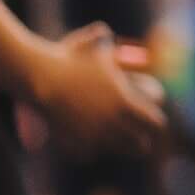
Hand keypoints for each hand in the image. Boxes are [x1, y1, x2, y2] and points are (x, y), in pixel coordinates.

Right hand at [42, 24, 165, 157]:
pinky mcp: (74, 143)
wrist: (38, 74)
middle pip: (139, 144)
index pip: (154, 122)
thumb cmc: (69, 55)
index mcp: (125, 102)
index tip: (154, 122)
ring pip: (116, 152)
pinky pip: (90, 153)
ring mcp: (93, 135)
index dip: (155, 123)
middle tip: (142, 141)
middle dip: (142, 142)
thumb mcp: (97, 40)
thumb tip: (131, 45)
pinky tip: (93, 145)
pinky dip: (93, 150)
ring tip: (122, 147)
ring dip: (121, 148)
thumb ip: (117, 41)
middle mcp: (112, 122)